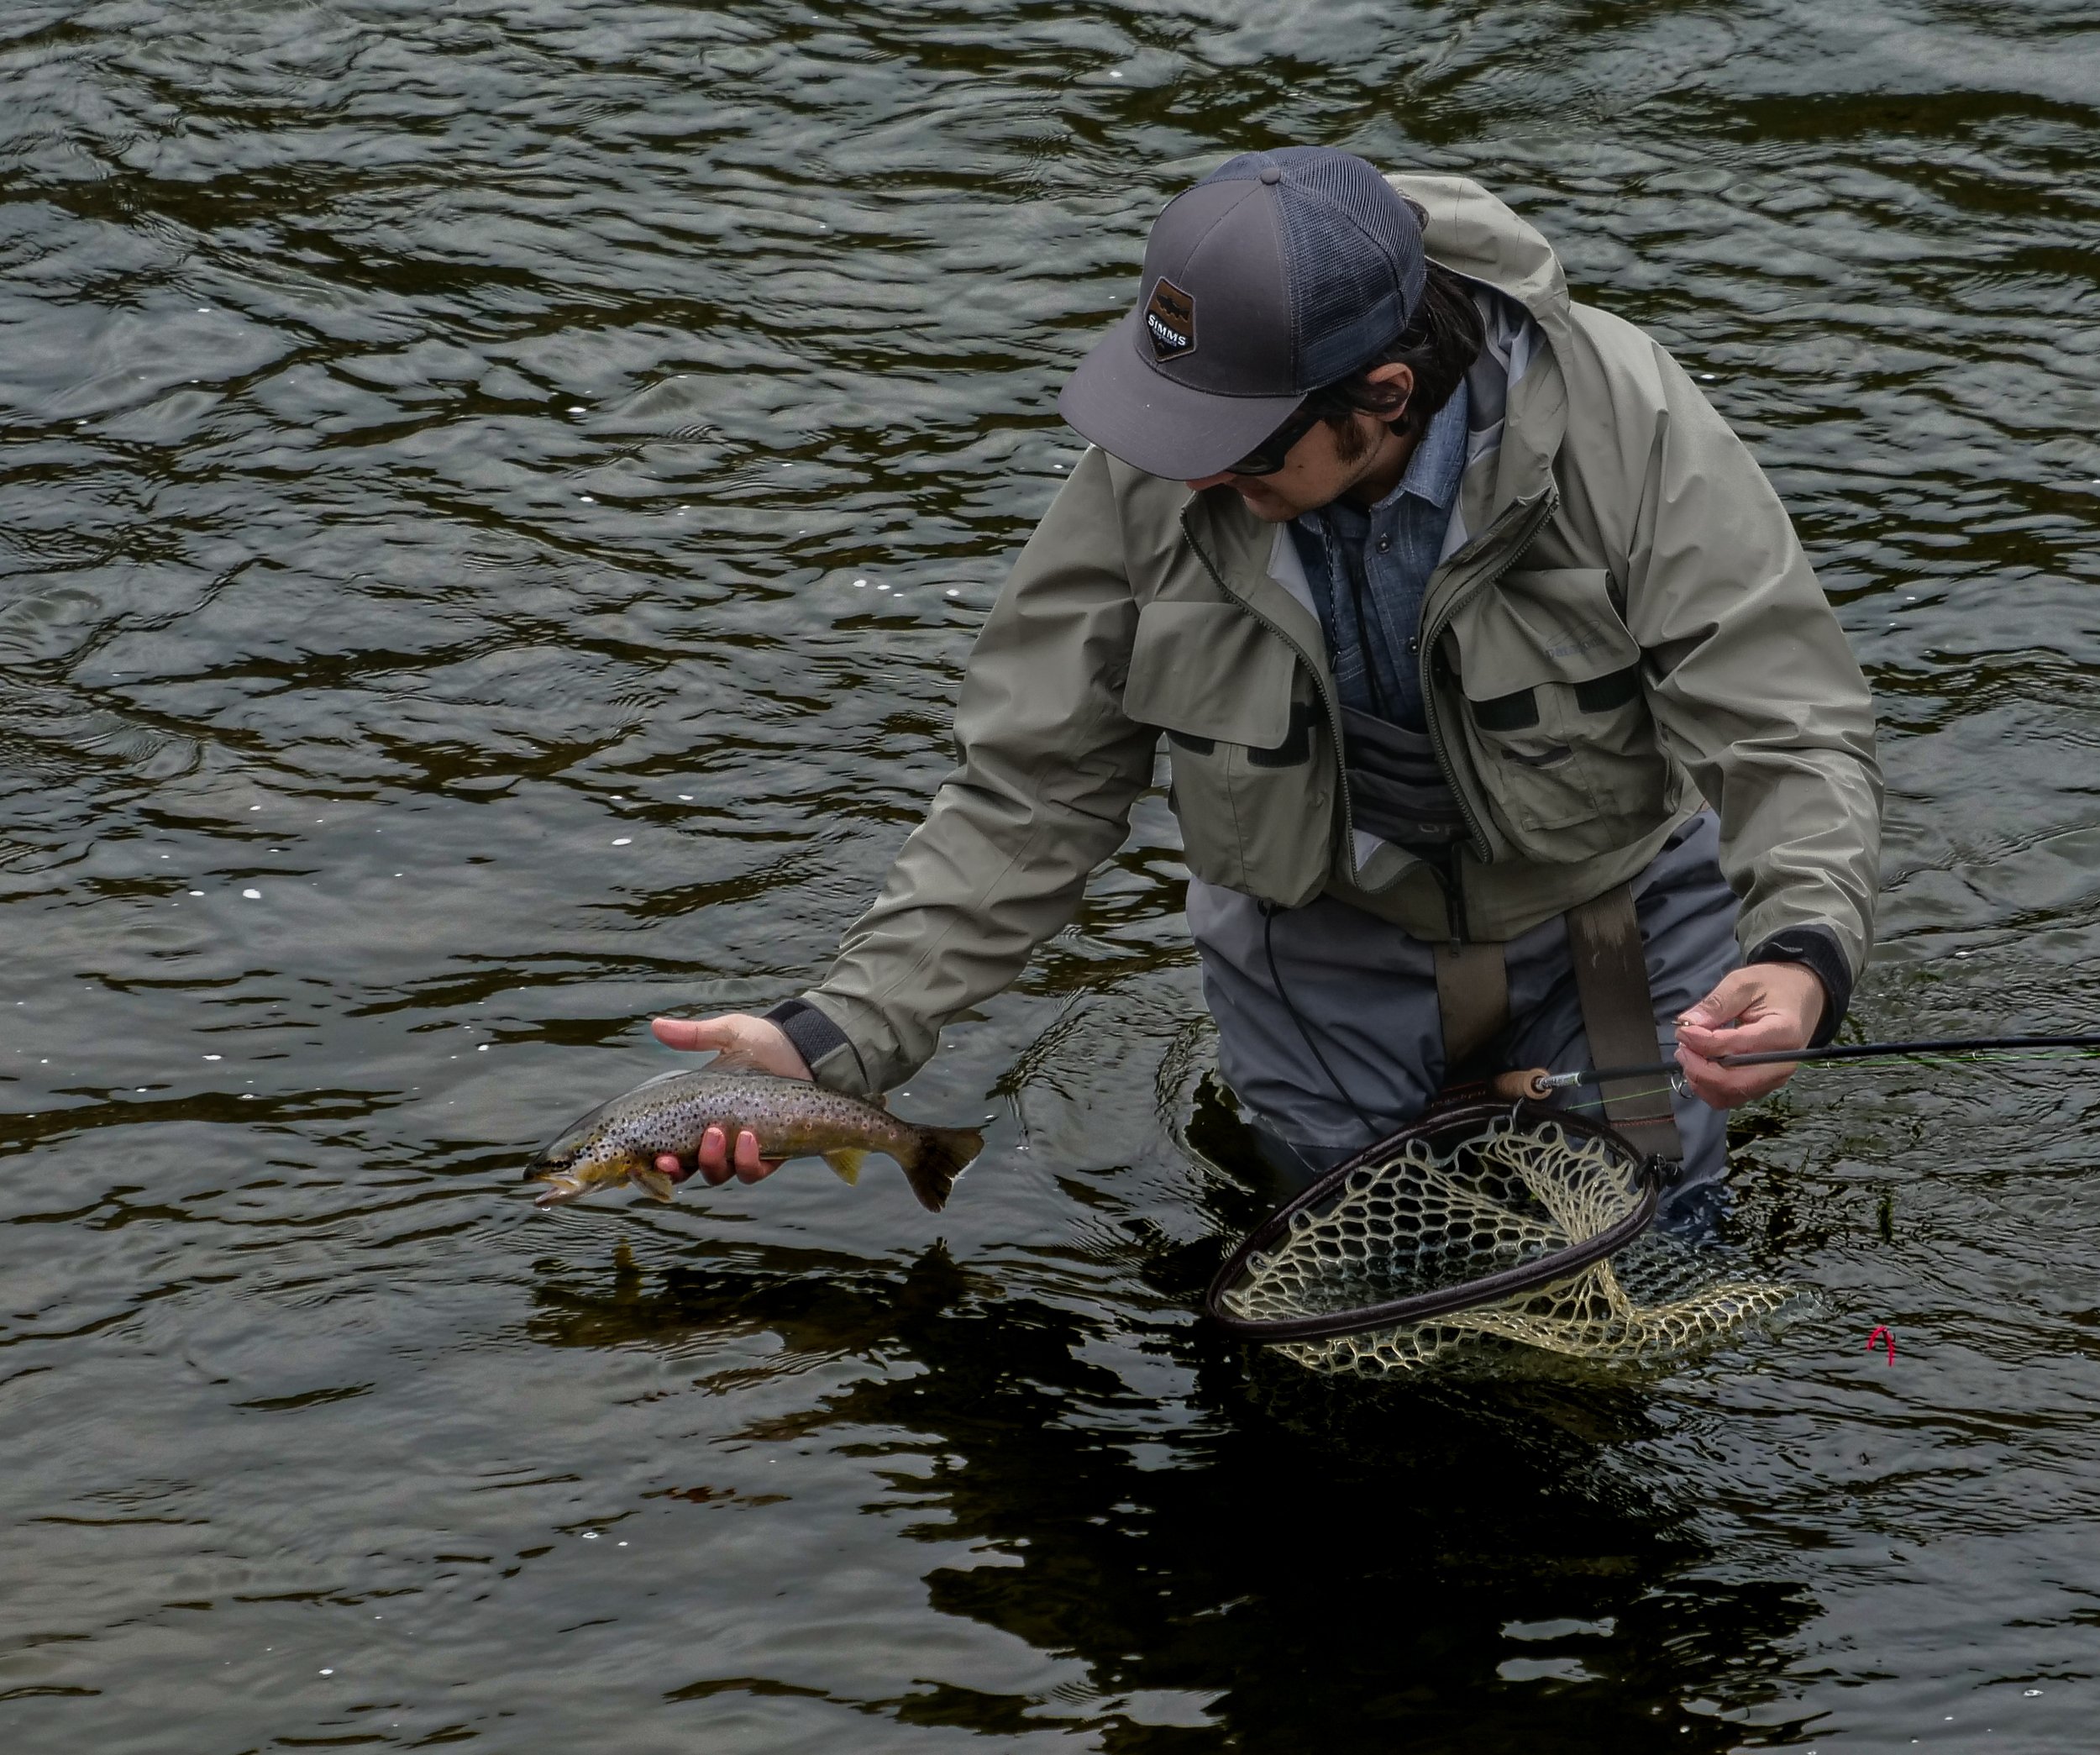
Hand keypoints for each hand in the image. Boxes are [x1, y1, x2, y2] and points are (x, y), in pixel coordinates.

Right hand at [648, 1013, 811, 1183]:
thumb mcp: (729, 1034)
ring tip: (717, 1133)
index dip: (660, 1158)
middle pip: (691, 1169)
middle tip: (672, 1158)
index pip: (673, 1146)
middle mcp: (720, 1137)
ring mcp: (746, 1148)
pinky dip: (749, 1161)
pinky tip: (749, 1138)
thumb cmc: (767, 1042)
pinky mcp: (773, 1152)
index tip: (651, 1155)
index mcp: (702, 1114)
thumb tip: (656, 1025)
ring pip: (721, 1174)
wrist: (808, 1048)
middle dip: (678, 1170)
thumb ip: (694, 1035)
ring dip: (713, 1162)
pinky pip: (756, 1171)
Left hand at [1673, 963, 1827, 1108]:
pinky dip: (1709, 1087)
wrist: (1801, 996)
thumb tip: (1688, 1023)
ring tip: (1689, 1054)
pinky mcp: (1764, 1084)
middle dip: (1699, 1068)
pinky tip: (1700, 1066)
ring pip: (1730, 1095)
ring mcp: (1774, 1077)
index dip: (1703, 1043)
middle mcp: (1782, 1062)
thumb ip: (1717, 1004)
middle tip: (1683, 1047)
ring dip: (1701, 1079)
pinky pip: (1732, 1097)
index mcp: (1782, 1032)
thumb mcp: (1743, 983)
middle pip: (1733, 1082)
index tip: (1683, 1031)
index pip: (1737, 1049)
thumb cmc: (1773, 987)